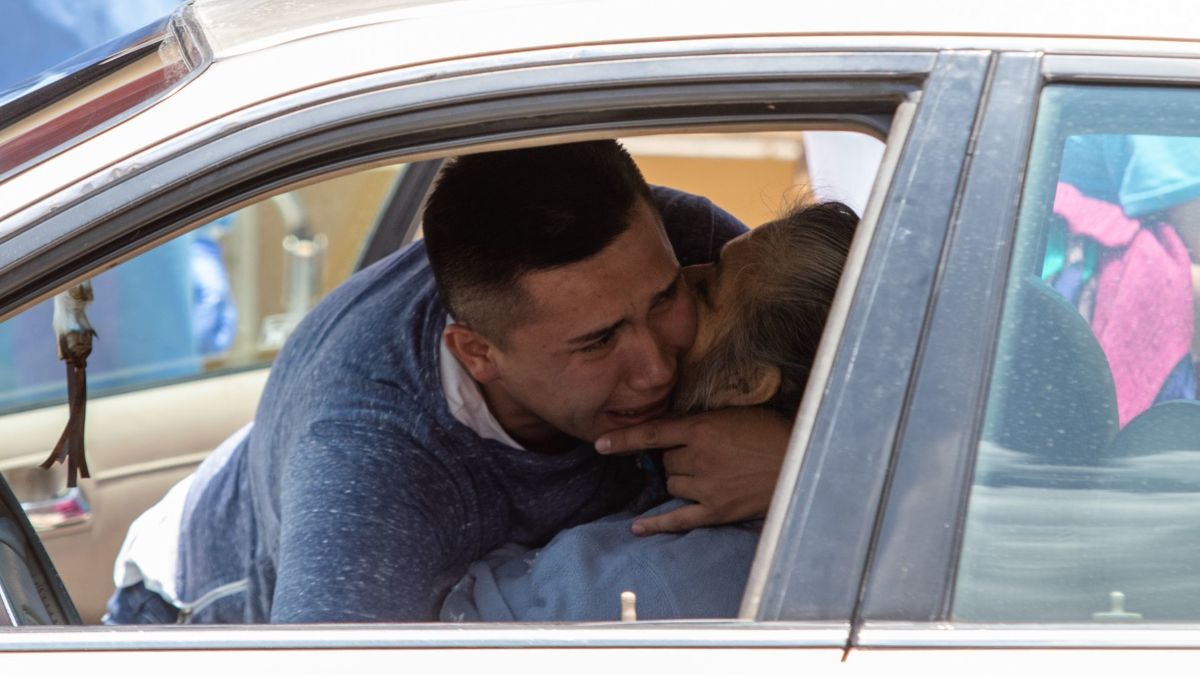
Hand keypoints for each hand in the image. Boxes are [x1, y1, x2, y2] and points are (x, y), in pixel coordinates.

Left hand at [595, 407, 790, 534]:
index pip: (652, 433)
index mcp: (702, 429)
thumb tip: (672, 430)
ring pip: (670, 486)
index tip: (599, 443)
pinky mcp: (716, 511)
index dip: (624, 438)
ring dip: (677, 481)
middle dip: (671, 459)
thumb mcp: (733, 415)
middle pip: (663, 462)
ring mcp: (706, 487)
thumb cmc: (770, 432)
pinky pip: (678, 519)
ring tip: (703, 475)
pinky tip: (638, 527)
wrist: (801, 462)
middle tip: (696, 456)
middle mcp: (698, 458)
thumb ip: (701, 422)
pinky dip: (656, 524)